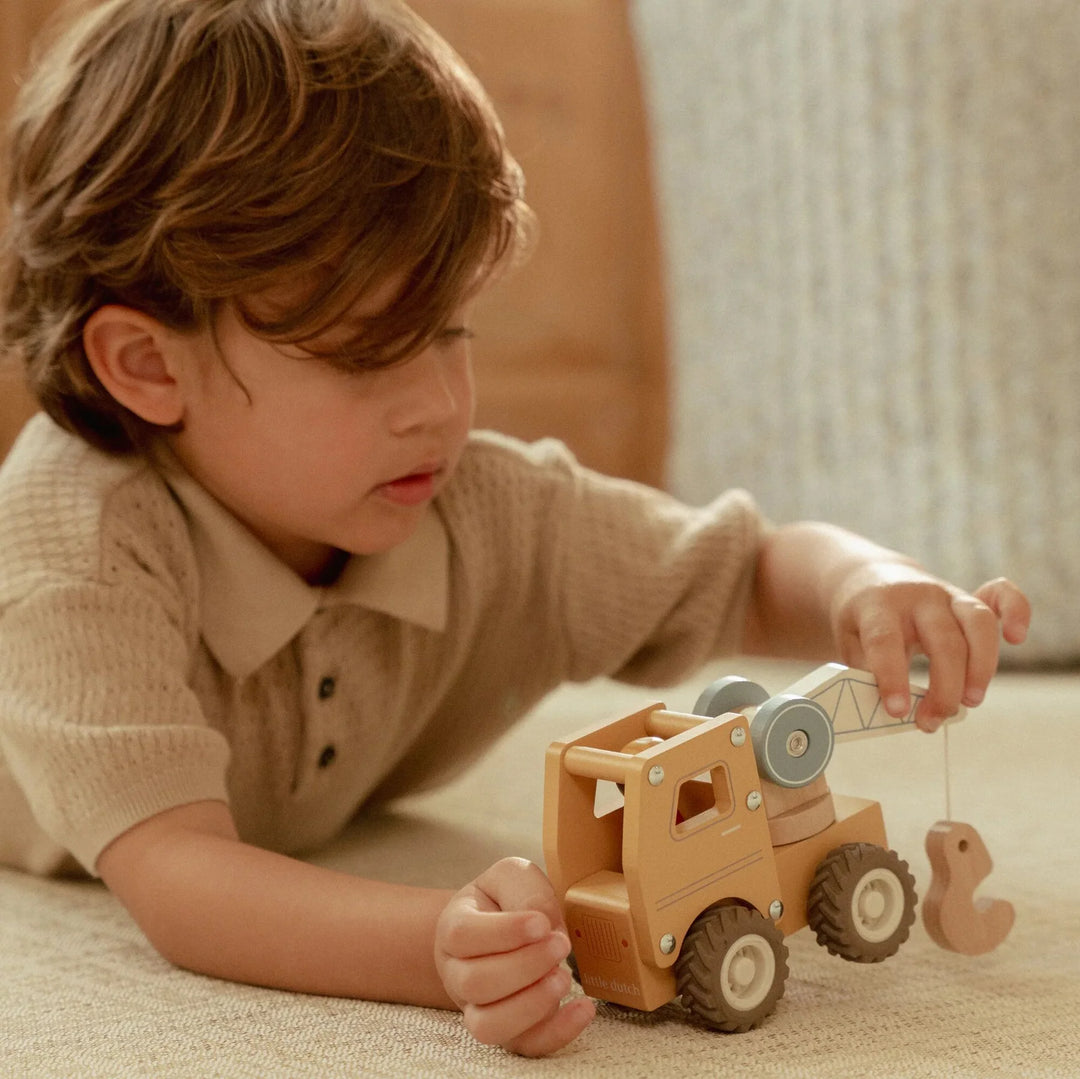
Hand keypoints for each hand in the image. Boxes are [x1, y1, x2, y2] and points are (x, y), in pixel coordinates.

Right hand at [434, 857, 594, 1056]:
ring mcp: (478, 1007)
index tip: (540, 923)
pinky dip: (557, 1033)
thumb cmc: (504, 899)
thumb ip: (525, 890)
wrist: (499, 927)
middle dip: (525, 966)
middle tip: (561, 945)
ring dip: (532, 1005)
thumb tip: (544, 923)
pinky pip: (525, 1046)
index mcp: (453, 928)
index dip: (503, 933)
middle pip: (475, 983)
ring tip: (564, 978)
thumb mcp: (512, 877)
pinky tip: (584, 1008)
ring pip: (489, 1026)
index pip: (462, 936)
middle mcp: (457, 973)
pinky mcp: (509, 1030)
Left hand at [830, 567, 1029, 729]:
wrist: (870, 579)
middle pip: (942, 639)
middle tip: (931, 721)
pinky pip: (1001, 596)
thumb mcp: (848, 643)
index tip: (897, 711)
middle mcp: (917, 596)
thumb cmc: (861, 621)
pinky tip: (1016, 637)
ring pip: (977, 623)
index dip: (892, 677)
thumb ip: (868, 673)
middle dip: (944, 687)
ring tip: (970, 702)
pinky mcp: (968, 597)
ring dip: (981, 667)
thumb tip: (895, 713)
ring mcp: (946, 594)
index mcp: (877, 605)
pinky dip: (1017, 611)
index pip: (885, 640)